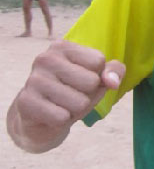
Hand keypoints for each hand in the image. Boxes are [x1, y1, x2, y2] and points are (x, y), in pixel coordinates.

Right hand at [10, 40, 125, 150]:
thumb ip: (113, 72)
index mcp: (62, 47)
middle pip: (91, 82)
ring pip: (80, 102)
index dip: (97, 78)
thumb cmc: (72, 94)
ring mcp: (33, 79)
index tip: (81, 81)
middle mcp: (45, 58)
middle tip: (71, 97)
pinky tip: (50, 115)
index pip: (99, 61)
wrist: (38, 120)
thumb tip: (113, 82)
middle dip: (87, 96)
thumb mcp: (97, 80)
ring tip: (61, 106)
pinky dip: (62, 121)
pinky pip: (62, 118)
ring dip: (75, 110)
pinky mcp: (25, 102)